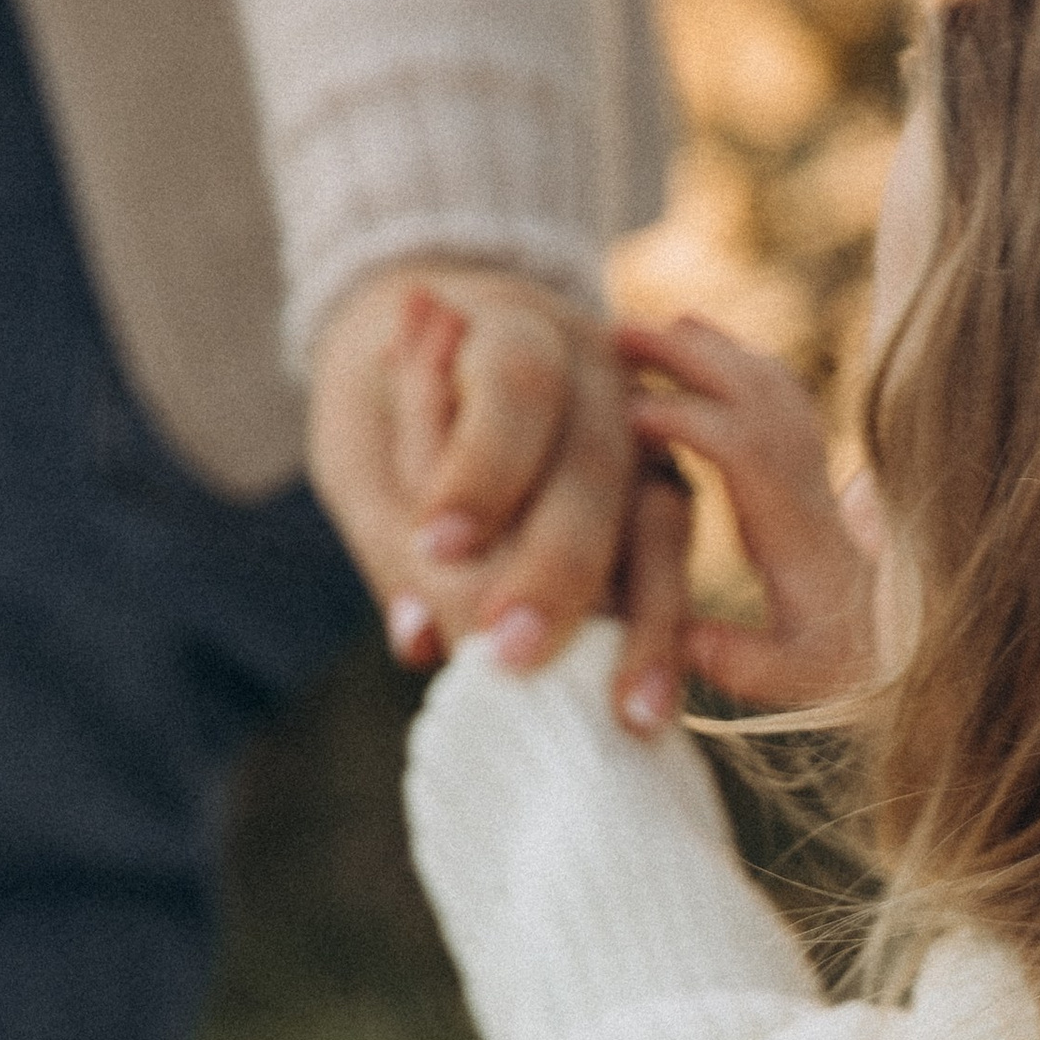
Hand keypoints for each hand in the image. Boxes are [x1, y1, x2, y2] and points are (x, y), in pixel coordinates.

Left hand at [307, 260, 631, 675]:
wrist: (451, 350)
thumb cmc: (390, 407)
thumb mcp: (363, 448)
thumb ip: (389, 530)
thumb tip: (420, 638)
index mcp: (518, 327)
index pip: (517, 384)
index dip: (480, 464)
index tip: (433, 545)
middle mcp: (603, 375)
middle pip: (598, 462)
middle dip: (558, 564)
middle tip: (511, 653)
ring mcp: (647, 440)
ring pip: (661, 520)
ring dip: (646, 620)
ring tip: (629, 712)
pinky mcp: (666, 500)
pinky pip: (675, 566)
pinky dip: (662, 638)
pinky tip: (650, 706)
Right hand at [616, 317, 879, 714]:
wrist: (918, 650)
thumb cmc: (851, 665)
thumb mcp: (799, 676)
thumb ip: (740, 661)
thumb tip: (680, 640)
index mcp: (800, 535)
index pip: (747, 450)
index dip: (689, 421)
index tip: (626, 413)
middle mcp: (816, 490)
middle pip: (760, 395)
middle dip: (690, 357)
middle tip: (616, 333)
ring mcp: (822, 473)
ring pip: (775, 384)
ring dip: (714, 349)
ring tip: (654, 328)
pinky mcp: (819, 469)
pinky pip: (784, 393)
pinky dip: (740, 360)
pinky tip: (702, 346)